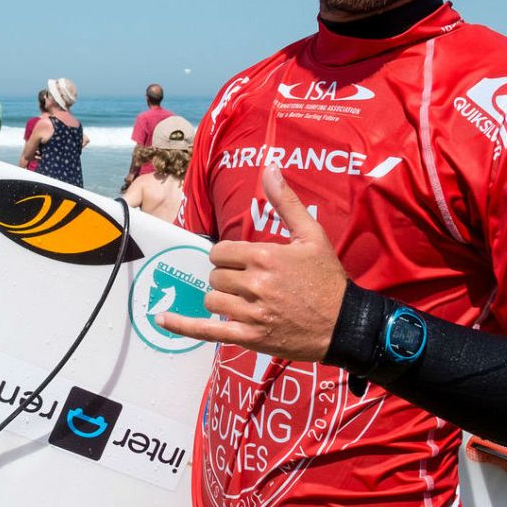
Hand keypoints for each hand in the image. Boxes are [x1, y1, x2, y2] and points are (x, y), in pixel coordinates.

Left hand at [157, 166, 348, 361]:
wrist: (345, 324)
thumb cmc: (327, 278)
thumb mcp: (312, 235)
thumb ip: (286, 202)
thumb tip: (269, 168)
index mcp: (264, 257)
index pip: (220, 252)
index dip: (227, 256)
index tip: (241, 261)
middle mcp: (255, 284)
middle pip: (214, 276)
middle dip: (225, 277)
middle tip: (246, 281)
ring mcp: (251, 313)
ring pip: (211, 300)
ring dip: (220, 298)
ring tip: (241, 299)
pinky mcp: (250, 337)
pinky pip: (207, 331)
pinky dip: (182, 325)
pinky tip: (161, 319)